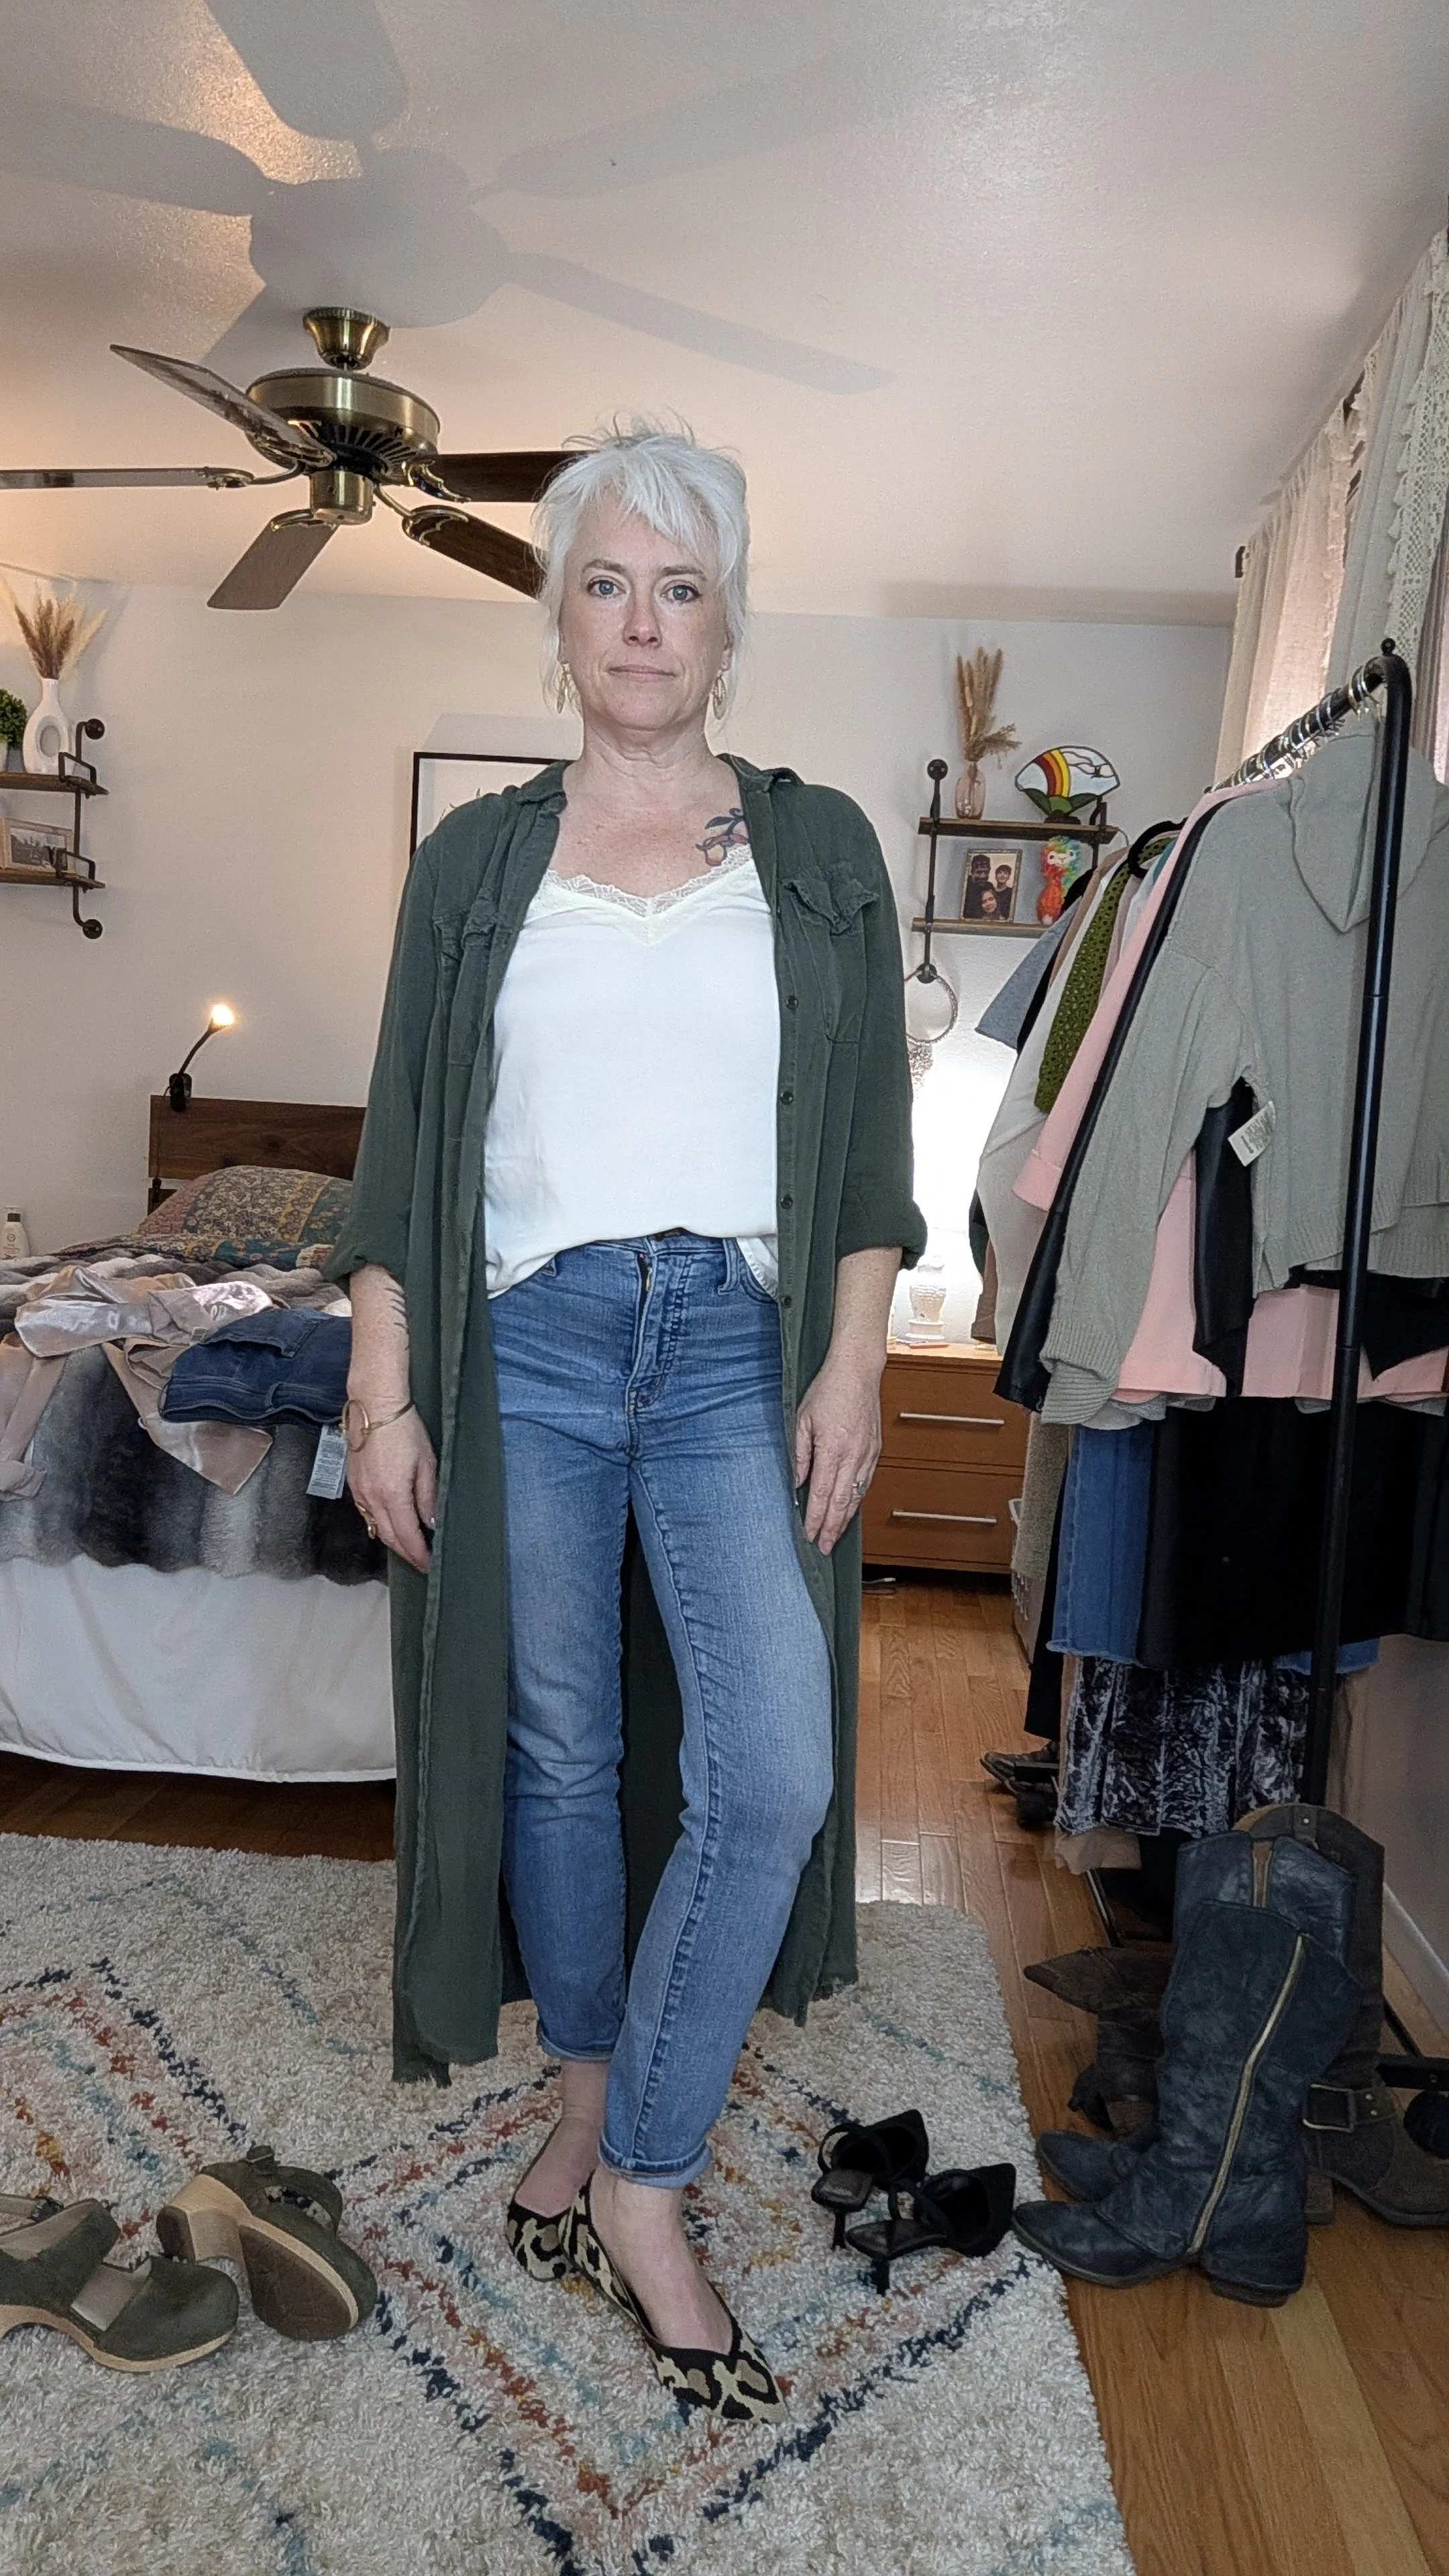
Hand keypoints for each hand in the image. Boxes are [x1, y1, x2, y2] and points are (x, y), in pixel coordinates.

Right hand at [346, 1408, 436, 1572]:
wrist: (374, 1406)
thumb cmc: (404, 1429)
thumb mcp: (427, 1463)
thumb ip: (428, 1496)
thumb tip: (430, 1521)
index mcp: (392, 1495)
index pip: (406, 1536)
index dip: (418, 1554)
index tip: (429, 1565)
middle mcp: (372, 1498)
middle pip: (388, 1537)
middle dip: (405, 1553)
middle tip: (421, 1562)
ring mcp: (359, 1491)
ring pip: (375, 1527)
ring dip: (392, 1540)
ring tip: (408, 1547)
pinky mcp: (353, 1483)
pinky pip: (366, 1513)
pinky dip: (379, 1523)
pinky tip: (389, 1524)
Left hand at [794, 1355, 881, 1554]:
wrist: (857, 1371)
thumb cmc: (828, 1390)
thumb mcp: (802, 1420)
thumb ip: (800, 1454)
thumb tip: (797, 1481)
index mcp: (833, 1450)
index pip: (822, 1494)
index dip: (815, 1518)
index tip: (808, 1535)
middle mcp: (854, 1456)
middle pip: (842, 1503)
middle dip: (831, 1528)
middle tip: (822, 1547)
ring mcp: (867, 1454)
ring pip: (856, 1496)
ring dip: (845, 1519)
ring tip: (834, 1536)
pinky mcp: (875, 1450)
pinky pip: (866, 1482)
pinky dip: (857, 1499)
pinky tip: (850, 1508)